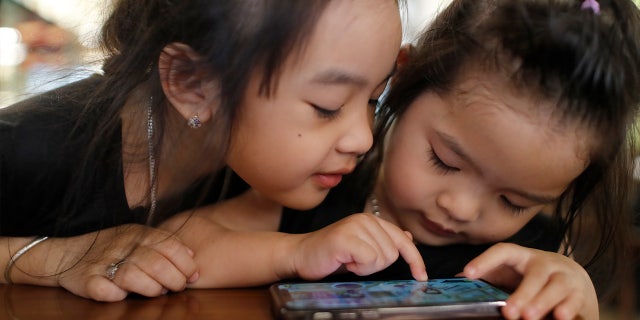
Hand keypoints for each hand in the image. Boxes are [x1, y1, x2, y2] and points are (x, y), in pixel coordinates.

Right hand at [56, 224, 198, 301]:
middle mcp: (123, 246)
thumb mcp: (138, 237)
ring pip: (134, 276)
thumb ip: (164, 243)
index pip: (170, 246)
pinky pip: (105, 291)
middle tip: (178, 287)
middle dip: (175, 279)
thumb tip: (192, 255)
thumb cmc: (112, 247)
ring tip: (157, 291)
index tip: (193, 276)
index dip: (186, 263)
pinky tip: (124, 295)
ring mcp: (104, 263)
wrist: (67, 253)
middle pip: (156, 263)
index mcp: (138, 234)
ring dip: (151, 288)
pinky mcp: (87, 280)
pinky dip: (117, 295)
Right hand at [290, 213, 426, 280]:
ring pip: (382, 258)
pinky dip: (358, 268)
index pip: (403, 240)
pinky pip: (369, 260)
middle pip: (393, 253)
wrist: (300, 256)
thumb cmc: (331, 255)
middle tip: (355, 262)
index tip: (421, 276)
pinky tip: (344, 261)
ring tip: (348, 260)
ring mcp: (355, 226)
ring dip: (366, 268)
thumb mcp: (362, 248)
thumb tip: (408, 236)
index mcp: (371, 221)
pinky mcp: (346, 237)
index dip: (415, 260)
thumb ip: (383, 241)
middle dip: (377, 266)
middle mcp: (365, 219)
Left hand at [462, 243, 597, 319]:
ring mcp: (565, 277)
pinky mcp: (579, 294)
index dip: (485, 260)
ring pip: (556, 287)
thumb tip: (455, 282)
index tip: (468, 274)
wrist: (573, 279)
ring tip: (529, 317)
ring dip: (543, 302)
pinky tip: (561, 318)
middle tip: (508, 312)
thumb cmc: (532, 277)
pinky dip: (569, 309)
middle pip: (535, 274)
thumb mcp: (510, 274)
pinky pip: (575, 300)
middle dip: (522, 293)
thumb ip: (488, 277)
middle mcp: (545, 264)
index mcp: (522, 257)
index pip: (503, 252)